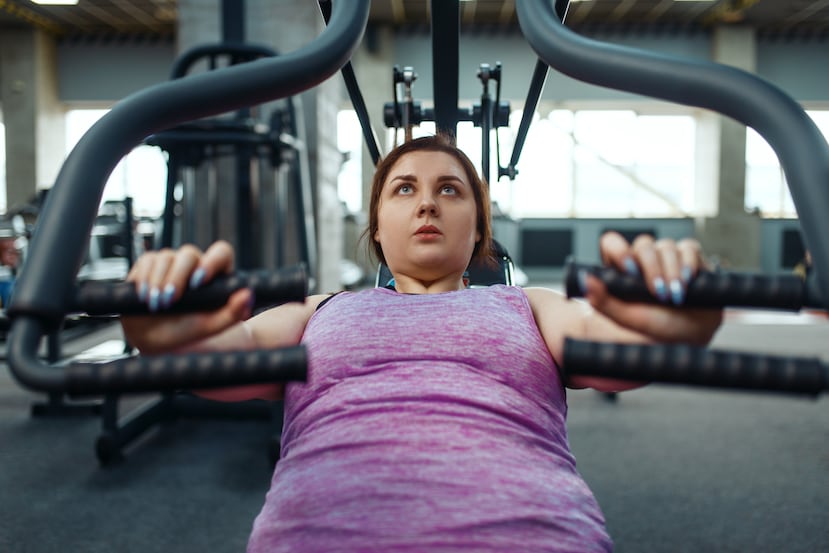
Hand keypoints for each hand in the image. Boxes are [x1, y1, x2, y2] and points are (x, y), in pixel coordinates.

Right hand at [121, 241, 252, 353]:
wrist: (154, 340)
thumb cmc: (186, 332)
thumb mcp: (211, 326)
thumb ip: (233, 312)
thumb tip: (248, 294)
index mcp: (215, 275)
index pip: (221, 252)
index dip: (211, 261)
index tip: (198, 282)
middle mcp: (194, 265)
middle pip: (189, 254)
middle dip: (177, 277)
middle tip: (169, 301)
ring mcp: (171, 263)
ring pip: (166, 256)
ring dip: (159, 281)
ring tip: (156, 304)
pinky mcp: (149, 265)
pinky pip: (147, 260)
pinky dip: (144, 278)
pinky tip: (144, 296)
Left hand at [583, 232, 722, 344]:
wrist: (689, 337)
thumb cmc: (655, 327)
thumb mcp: (627, 318)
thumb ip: (603, 301)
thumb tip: (586, 281)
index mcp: (622, 270)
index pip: (613, 243)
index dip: (620, 250)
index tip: (630, 270)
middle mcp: (643, 260)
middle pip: (643, 244)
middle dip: (653, 269)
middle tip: (659, 293)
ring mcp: (667, 256)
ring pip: (667, 246)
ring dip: (672, 271)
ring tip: (676, 295)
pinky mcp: (690, 257)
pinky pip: (689, 247)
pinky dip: (689, 263)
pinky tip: (688, 280)